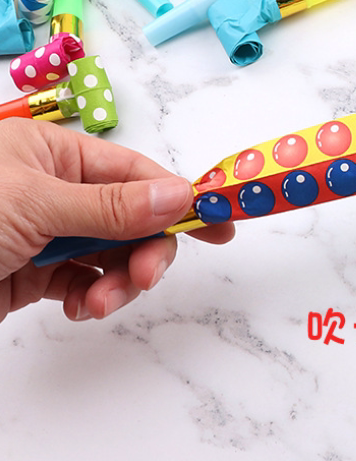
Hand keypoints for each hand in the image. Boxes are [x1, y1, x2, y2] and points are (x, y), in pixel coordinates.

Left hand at [0, 118, 234, 322]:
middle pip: (131, 219)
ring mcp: (45, 233)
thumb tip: (178, 196)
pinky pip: (83, 282)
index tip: (216, 223)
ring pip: (111, 255)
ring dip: (116, 282)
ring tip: (99, 303)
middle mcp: (53, 189)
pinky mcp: (35, 272)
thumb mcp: (34, 204)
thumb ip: (109, 205)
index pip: (134, 173)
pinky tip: (81, 307)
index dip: (176, 199)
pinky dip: (91, 297)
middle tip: (145, 276)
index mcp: (52, 153)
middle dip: (143, 251)